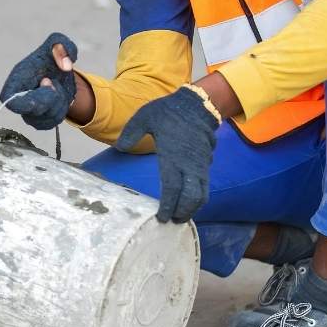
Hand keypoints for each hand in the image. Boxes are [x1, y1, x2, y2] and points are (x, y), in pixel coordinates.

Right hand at [0, 33, 77, 129]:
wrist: (61, 74)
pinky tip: (59, 98)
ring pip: (45, 118)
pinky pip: (51, 123)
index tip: (47, 84)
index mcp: (17, 79)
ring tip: (56, 87)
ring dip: (59, 103)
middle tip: (53, 81)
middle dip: (51, 98)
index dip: (26, 100)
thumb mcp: (59, 43)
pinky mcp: (38, 121)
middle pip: (31, 112)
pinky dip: (61, 111)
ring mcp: (27, 112)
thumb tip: (66, 65)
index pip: (8, 99)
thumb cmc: (52, 58)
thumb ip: (62, 45)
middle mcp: (19, 98)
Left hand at [116, 87, 220, 223]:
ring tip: (181, 216)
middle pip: (191, 197)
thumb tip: (120, 147)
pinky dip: (198, 198)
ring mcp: (200, 165)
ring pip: (202, 194)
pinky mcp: (206, 164)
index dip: (168, 206)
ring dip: (193, 208)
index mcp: (172, 156)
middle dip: (183, 212)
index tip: (161, 217)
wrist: (196, 104)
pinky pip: (205, 186)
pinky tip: (188, 201)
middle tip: (172, 221)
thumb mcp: (144, 117)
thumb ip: (131, 133)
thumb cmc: (168, 111)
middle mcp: (189, 164)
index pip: (172, 188)